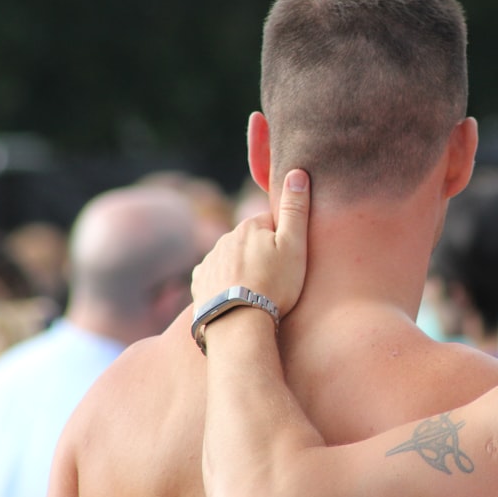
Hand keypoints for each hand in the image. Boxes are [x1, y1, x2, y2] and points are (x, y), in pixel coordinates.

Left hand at [192, 169, 309, 318]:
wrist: (238, 324)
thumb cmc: (274, 285)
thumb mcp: (295, 246)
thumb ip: (296, 209)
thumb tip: (297, 172)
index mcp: (249, 226)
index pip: (271, 224)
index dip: (283, 239)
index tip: (290, 259)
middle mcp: (225, 238)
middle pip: (250, 240)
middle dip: (261, 253)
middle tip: (277, 278)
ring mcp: (210, 261)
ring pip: (231, 258)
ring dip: (243, 268)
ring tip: (258, 292)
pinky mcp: (200, 283)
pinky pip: (214, 277)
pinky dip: (225, 283)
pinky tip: (235, 297)